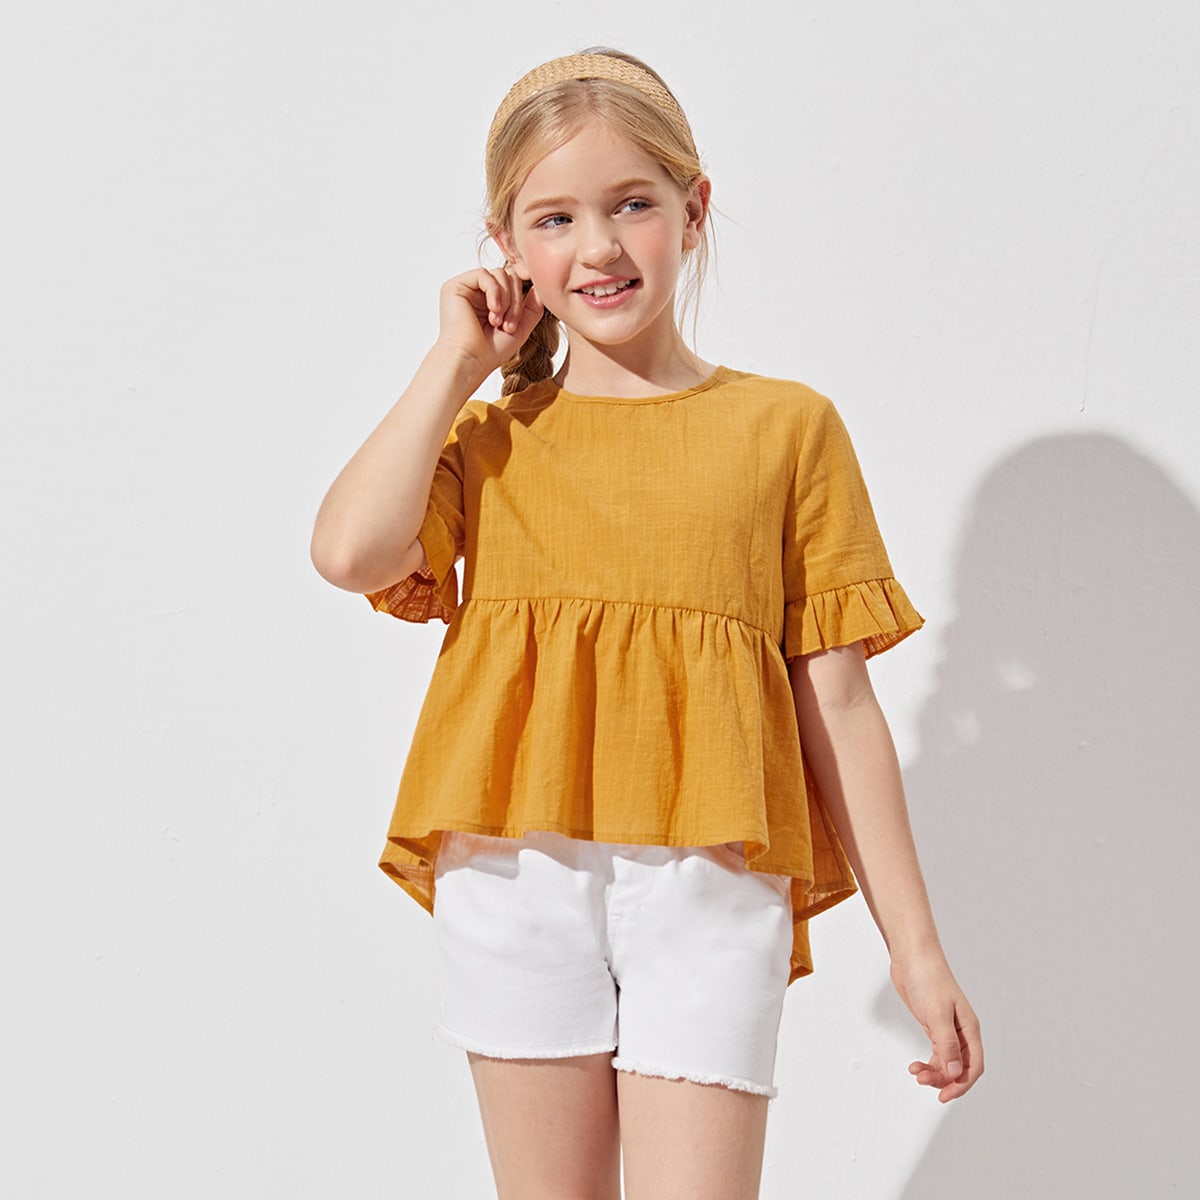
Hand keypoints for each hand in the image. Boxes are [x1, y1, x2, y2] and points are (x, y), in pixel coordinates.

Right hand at [434, 266, 545, 381]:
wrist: (471, 362)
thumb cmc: (491, 351)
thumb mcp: (521, 327)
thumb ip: (532, 306)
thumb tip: (539, 285)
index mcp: (490, 300)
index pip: (514, 283)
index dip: (520, 299)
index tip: (516, 324)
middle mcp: (477, 292)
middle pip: (509, 276)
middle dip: (515, 301)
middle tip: (508, 326)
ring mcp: (466, 288)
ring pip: (500, 274)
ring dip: (506, 299)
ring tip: (498, 322)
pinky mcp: (455, 286)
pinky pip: (484, 274)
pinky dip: (494, 292)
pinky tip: (492, 311)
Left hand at [890, 951, 983, 1102]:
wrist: (912, 957)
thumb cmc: (928, 979)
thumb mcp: (937, 1015)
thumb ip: (947, 1045)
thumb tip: (955, 1073)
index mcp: (969, 1029)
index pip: (973, 1066)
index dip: (962, 1085)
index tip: (944, 1096)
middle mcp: (961, 1031)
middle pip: (959, 1067)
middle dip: (943, 1079)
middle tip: (922, 1080)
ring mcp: (947, 1029)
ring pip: (946, 1062)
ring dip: (933, 1071)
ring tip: (915, 1071)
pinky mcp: (933, 1025)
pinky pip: (936, 1052)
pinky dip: (928, 1062)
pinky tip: (916, 1065)